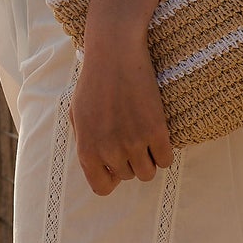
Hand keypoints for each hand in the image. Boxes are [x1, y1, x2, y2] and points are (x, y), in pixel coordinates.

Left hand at [71, 30, 172, 196]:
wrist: (115, 54)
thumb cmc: (94, 82)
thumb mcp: (77, 115)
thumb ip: (86, 143)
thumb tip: (99, 166)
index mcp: (87, 149)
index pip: (102, 188)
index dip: (111, 177)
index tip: (118, 163)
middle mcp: (109, 151)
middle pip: (128, 176)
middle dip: (131, 160)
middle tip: (131, 136)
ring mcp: (133, 142)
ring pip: (148, 173)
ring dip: (148, 159)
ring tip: (145, 137)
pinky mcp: (156, 131)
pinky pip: (166, 160)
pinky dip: (164, 152)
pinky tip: (159, 136)